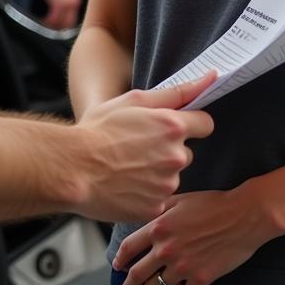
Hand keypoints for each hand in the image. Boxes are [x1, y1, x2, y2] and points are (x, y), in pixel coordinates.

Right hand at [37, 0, 81, 28]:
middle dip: (58, 29)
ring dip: (52, 26)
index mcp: (76, 1)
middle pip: (68, 24)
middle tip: (50, 30)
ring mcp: (67, 4)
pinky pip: (54, 17)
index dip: (64, 27)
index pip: (72, 20)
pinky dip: (48, 20)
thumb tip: (60, 13)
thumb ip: (64, 3)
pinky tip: (43, 20)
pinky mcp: (59, 3)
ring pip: (60, 22)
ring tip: (45, 25)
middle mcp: (74, 4)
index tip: (56, 29)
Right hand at [73, 74, 214, 222]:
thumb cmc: (99, 129)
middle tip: (137, 146)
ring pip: (171, 175)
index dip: (191, 123)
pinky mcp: (155, 207)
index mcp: (172, 126)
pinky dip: (145, 192)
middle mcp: (175, 156)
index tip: (175, 126)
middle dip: (168, 149)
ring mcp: (167, 184)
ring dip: (156, 172)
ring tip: (126, 166)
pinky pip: (158, 197)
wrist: (73, 168)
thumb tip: (211, 77)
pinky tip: (125, 184)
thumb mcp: (134, 100)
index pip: (205, 124)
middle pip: (185, 151)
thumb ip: (176, 92)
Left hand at [113, 182, 281, 284]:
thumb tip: (147, 213)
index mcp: (159, 227)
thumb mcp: (180, 199)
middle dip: (130, 284)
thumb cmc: (212, 203)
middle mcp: (167, 249)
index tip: (117, 265)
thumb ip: (160, 209)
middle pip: (140, 272)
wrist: (241, 216)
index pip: (131, 247)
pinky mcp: (201, 278)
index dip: (121, 258)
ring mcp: (183, 266)